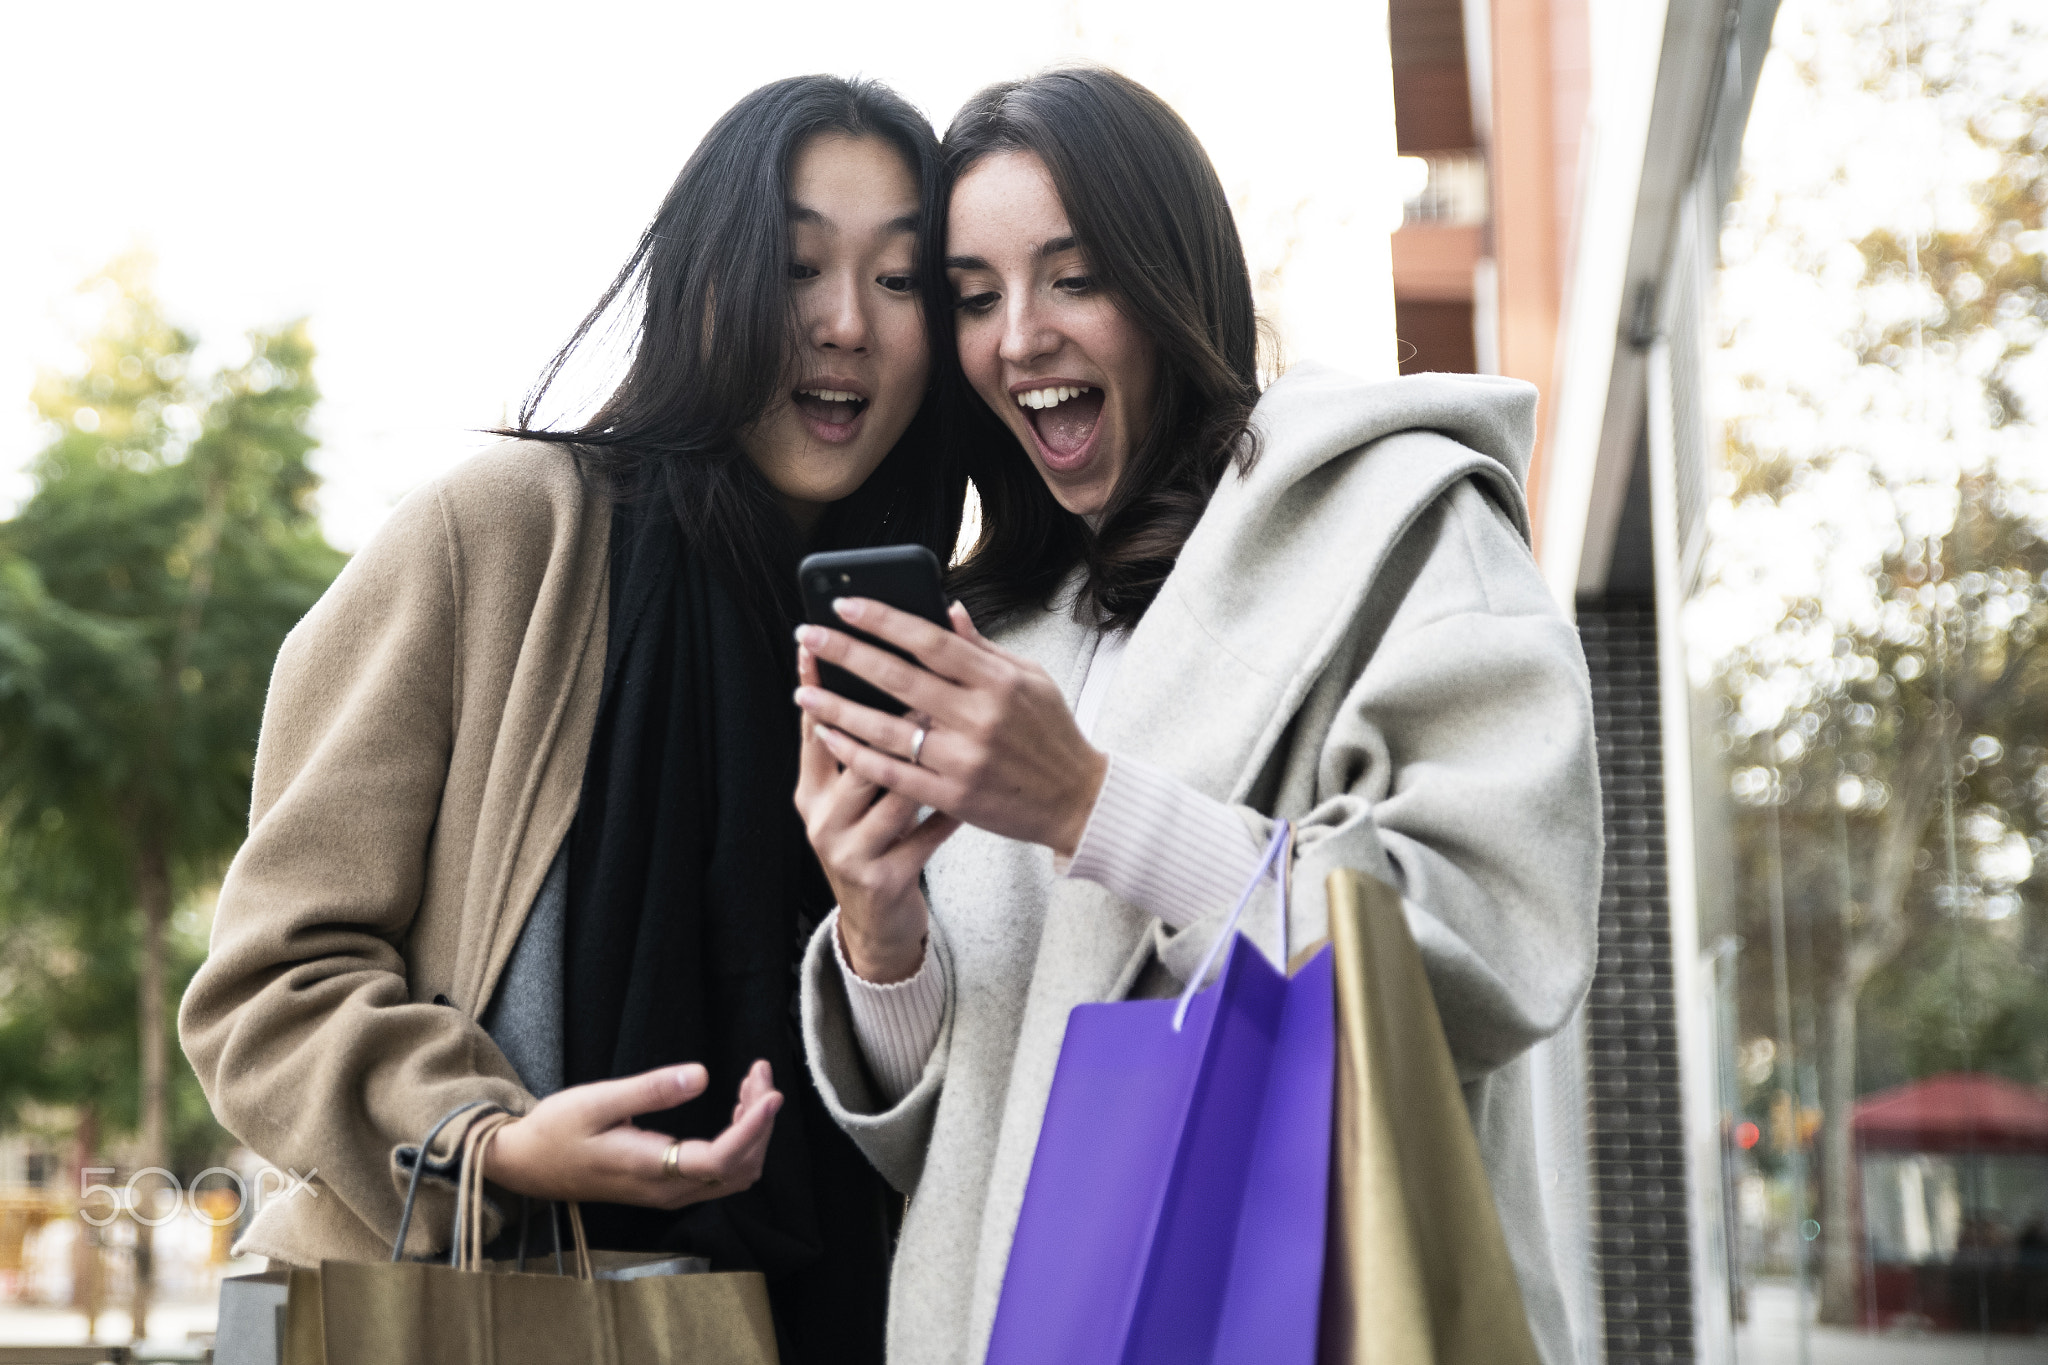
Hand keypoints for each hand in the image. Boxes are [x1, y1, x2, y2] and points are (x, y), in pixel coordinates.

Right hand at [489, 1061, 779, 1209]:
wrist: (527, 1165)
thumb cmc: (557, 1130)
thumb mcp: (598, 1101)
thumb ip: (652, 1090)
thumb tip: (703, 1076)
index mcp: (652, 1171)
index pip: (721, 1159)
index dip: (754, 1128)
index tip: (771, 1092)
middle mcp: (669, 1190)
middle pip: (741, 1167)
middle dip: (761, 1121)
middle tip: (759, 1072)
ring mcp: (670, 1192)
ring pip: (736, 1172)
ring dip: (754, 1131)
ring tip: (752, 1085)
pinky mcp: (668, 1185)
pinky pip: (721, 1171)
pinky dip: (740, 1140)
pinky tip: (736, 1108)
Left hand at [794, 599, 1108, 857]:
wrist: (1077, 800)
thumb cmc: (1052, 734)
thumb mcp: (1030, 679)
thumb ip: (983, 647)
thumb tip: (946, 608)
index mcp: (997, 680)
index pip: (928, 639)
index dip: (882, 619)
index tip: (843, 605)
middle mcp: (979, 716)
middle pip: (897, 678)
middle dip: (845, 653)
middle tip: (806, 635)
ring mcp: (964, 759)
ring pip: (886, 728)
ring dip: (837, 708)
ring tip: (803, 691)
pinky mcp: (953, 796)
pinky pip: (892, 773)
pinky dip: (856, 754)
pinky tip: (829, 736)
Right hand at [794, 643, 957, 982]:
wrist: (878, 921)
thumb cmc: (873, 842)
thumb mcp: (854, 797)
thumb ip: (863, 740)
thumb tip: (875, 668)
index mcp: (814, 792)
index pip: (815, 732)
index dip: (822, 690)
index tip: (826, 650)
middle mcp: (824, 820)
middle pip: (855, 756)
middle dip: (890, 714)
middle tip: (923, 680)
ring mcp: (852, 851)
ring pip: (894, 793)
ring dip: (927, 758)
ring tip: (954, 725)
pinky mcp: (886, 878)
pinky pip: (926, 835)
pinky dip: (952, 809)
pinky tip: (976, 789)